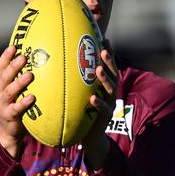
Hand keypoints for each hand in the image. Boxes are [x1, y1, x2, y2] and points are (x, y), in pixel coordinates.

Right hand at [0, 45, 35, 157]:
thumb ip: (24, 78)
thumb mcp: (18, 91)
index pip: (0, 67)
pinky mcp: (8, 116)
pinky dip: (23, 103)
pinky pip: (16, 108)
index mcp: (0, 84)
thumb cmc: (17, 105)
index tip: (14, 46)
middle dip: (13, 66)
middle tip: (23, 57)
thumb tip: (43, 62)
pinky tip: (32, 97)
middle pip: (4, 76)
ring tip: (30, 75)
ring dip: (19, 82)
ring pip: (9, 91)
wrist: (10, 131)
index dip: (5, 57)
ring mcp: (3, 104)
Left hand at [82, 40, 118, 169]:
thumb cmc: (82, 111)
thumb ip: (77, 80)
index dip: (108, 53)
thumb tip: (61, 62)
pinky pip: (103, 109)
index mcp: (104, 85)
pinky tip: (93, 98)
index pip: (108, 66)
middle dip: (109, 61)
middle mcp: (109, 92)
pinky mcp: (104, 118)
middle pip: (113, 73)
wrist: (89, 137)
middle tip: (103, 50)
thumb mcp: (80, 94)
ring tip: (98, 69)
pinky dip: (99, 103)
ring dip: (105, 78)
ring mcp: (109, 104)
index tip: (104, 38)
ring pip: (110, 89)